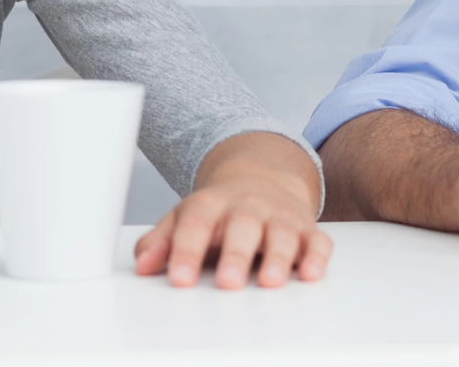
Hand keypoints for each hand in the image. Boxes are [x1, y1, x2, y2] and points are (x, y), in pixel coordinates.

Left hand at [133, 133, 330, 288]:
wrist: (263, 176)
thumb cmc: (219, 210)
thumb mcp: (185, 218)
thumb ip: (162, 242)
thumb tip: (141, 265)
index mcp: (212, 203)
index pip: (196, 223)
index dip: (186, 251)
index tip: (179, 279)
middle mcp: (248, 206)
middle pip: (243, 225)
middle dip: (236, 254)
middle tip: (227, 283)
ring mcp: (279, 216)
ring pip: (281, 232)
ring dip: (278, 257)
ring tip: (270, 281)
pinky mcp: (307, 229)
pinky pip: (316, 240)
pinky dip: (317, 257)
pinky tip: (310, 273)